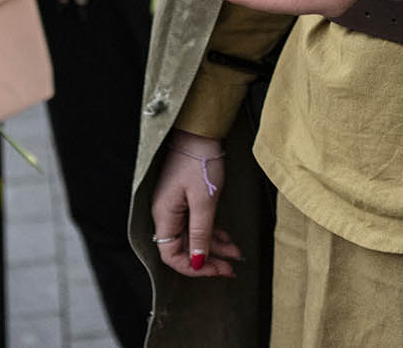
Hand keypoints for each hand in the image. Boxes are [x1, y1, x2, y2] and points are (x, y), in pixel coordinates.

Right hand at [150, 131, 240, 277]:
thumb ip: (200, 233)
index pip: (171, 255)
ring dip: (214, 247)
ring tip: (237, 254)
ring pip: (193, 237)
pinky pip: (197, 224)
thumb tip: (197, 262)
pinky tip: (228, 238)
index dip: (193, 268)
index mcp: (165, 216)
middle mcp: (166, 214)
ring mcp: (175, 206)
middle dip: (208, 260)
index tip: (216, 271)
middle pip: (184, 248)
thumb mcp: (204, 201)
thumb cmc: (200, 161)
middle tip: (231, 269)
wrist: (200, 131)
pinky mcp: (185, 199)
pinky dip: (212, 232)